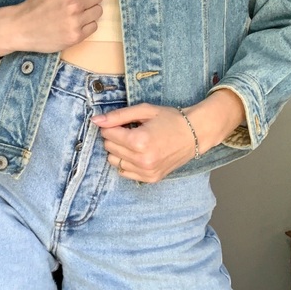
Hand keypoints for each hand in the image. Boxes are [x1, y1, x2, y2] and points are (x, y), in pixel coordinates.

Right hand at [0, 0, 103, 61]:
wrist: (22, 27)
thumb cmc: (38, 1)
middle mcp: (73, 3)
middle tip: (74, 2)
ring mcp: (75, 21)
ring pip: (98, 10)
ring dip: (88, 11)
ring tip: (73, 13)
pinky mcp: (76, 36)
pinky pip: (94, 26)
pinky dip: (85, 25)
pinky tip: (72, 23)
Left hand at [92, 90, 244, 182]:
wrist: (195, 134)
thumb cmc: (170, 119)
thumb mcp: (144, 111)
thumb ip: (118, 116)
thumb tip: (95, 121)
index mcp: (139, 141)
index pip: (108, 134)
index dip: (111, 125)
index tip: (122, 122)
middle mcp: (142, 160)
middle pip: (109, 148)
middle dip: (115, 137)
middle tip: (130, 130)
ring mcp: (146, 172)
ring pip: (114, 161)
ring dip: (119, 150)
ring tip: (134, 142)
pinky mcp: (151, 179)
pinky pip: (125, 172)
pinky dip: (126, 162)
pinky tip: (138, 153)